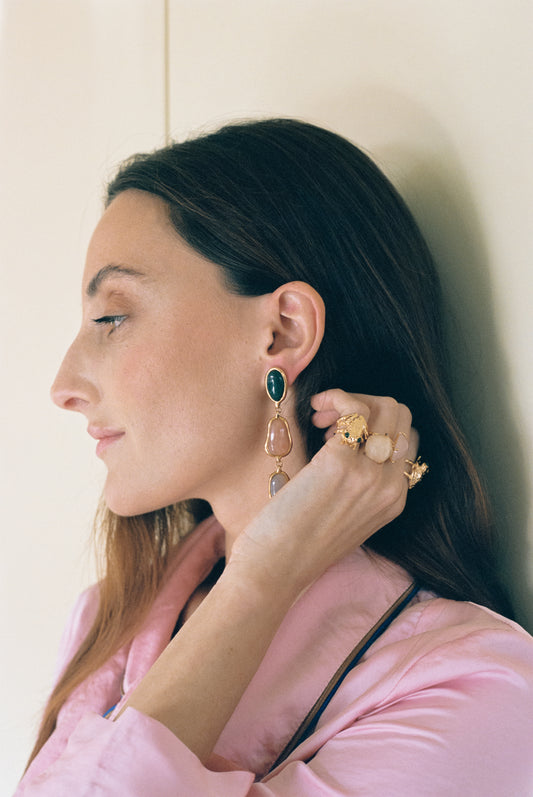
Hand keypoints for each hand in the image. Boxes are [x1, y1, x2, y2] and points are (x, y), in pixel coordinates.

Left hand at [229, 390, 417, 600]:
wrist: (274, 571)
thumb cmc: (296, 544)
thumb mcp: (343, 517)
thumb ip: (357, 486)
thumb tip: (344, 440)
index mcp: (394, 500)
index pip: (407, 438)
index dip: (374, 424)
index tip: (338, 432)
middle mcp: (390, 486)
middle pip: (400, 416)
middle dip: (365, 405)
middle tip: (326, 421)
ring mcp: (370, 475)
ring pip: (385, 408)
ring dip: (349, 401)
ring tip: (318, 418)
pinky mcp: (340, 464)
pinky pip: (354, 409)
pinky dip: (335, 398)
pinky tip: (313, 412)